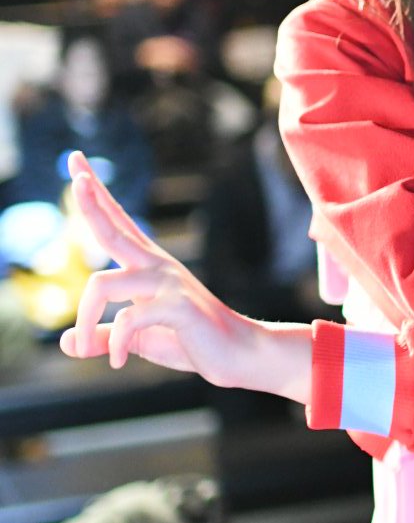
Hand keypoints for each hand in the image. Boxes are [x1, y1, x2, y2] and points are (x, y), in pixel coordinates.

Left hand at [59, 150, 252, 383]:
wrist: (239, 356)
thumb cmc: (192, 342)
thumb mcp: (139, 340)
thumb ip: (103, 338)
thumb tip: (65, 343)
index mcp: (148, 266)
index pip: (117, 221)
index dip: (96, 195)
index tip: (76, 161)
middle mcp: (156, 266)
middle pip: (113, 228)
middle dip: (90, 202)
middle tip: (77, 175)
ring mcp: (168, 283)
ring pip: (101, 285)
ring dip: (84, 319)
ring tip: (85, 344)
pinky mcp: (177, 306)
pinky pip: (126, 320)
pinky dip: (114, 344)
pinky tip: (118, 361)